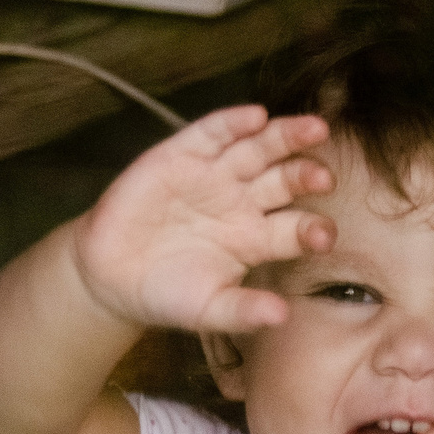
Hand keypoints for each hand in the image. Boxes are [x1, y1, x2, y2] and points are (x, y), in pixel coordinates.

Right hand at [71, 105, 335, 333]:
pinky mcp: (183, 154)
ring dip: (286, 137)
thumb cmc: (165, 293)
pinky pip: (213, 132)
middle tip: (324, 178)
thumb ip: (243, 311)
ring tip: (314, 129)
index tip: (324, 236)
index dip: (312, 229)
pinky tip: (255, 116)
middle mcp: (244, 201)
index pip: (296, 228)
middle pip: (286, 180)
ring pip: (259, 148)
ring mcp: (215, 174)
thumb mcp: (206, 310)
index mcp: (257, 238)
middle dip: (306, 176)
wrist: (109, 275)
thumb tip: (281, 317)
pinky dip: (233, 122)